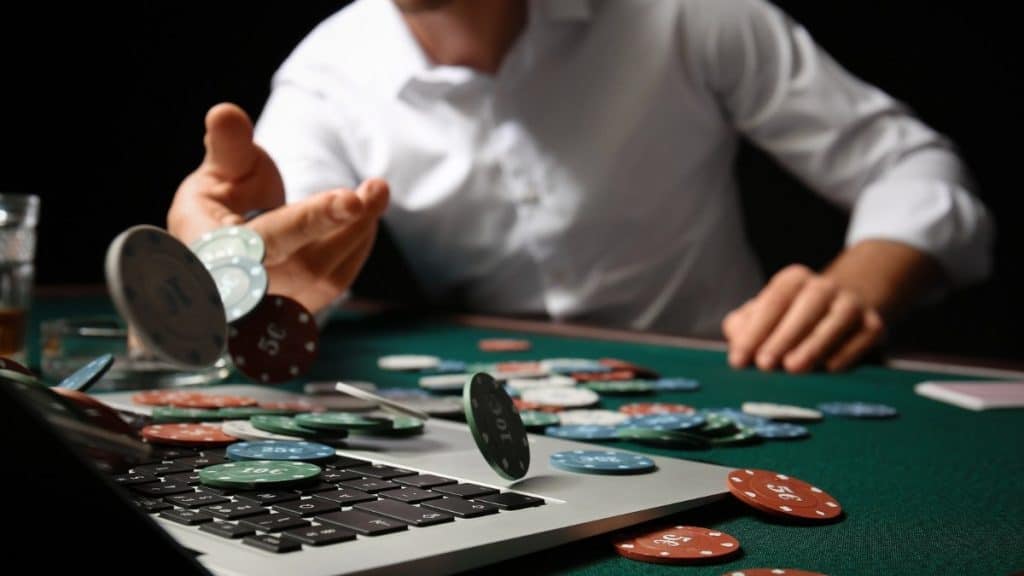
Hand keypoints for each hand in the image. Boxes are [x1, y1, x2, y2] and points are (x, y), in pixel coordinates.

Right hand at [168, 102, 388, 312]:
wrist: (217, 264)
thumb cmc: (215, 213)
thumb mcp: (215, 174)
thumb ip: (227, 148)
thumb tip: (226, 113)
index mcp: (212, 251)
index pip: (266, 237)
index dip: (311, 219)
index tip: (352, 200)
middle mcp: (242, 290)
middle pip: (305, 264)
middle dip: (348, 222)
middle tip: (377, 186)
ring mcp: (273, 308)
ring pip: (328, 277)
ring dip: (360, 230)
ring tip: (375, 190)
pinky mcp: (299, 313)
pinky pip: (338, 284)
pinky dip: (356, 245)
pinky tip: (361, 217)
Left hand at [722, 264, 884, 372]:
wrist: (845, 310)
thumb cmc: (790, 318)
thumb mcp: (764, 316)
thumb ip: (744, 327)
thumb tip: (737, 345)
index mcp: (793, 280)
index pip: (772, 302)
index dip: (754, 331)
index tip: (738, 360)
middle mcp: (824, 287)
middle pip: (804, 308)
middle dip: (782, 337)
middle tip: (765, 365)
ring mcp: (852, 304)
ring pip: (835, 321)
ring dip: (814, 345)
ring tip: (794, 367)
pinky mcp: (874, 324)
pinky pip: (863, 336)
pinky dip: (847, 352)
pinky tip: (830, 369)